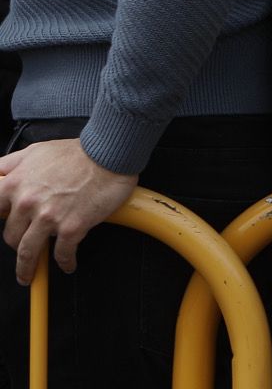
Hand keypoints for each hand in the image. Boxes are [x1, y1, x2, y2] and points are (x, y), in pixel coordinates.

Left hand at [0, 139, 138, 283]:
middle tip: (25, 245)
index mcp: (15, 184)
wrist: (109, 153)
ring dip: (27, 267)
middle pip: (10, 236)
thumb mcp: (34, 151)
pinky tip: (68, 264)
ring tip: (29, 273)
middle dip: (16, 242)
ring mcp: (49, 217)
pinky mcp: (72, 227)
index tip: (5, 226)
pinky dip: (65, 262)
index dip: (0, 220)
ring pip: (27, 252)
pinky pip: (62, 254)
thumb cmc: (76, 152)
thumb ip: (9, 166)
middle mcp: (28, 202)